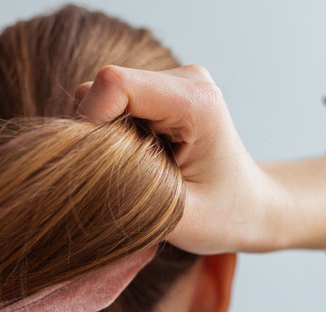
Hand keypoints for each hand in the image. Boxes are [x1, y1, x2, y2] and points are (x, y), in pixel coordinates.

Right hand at [75, 65, 325, 254]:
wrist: (252, 206)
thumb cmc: (225, 215)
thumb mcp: (176, 217)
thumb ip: (125, 191)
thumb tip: (73, 171)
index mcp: (197, 103)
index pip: (114, 84)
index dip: (91, 122)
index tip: (100, 167)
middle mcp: (185, 79)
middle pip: (103, 90)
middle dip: (97, 136)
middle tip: (126, 176)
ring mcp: (172, 81)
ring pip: (102, 97)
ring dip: (105, 138)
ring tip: (139, 169)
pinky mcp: (159, 90)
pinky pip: (110, 104)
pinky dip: (112, 136)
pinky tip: (140, 160)